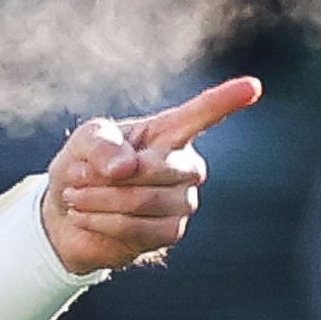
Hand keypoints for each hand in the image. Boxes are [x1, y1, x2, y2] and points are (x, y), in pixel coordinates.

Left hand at [41, 75, 262, 274]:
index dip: (227, 100)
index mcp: (171, 132)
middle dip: (105, 177)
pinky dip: (102, 222)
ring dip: (98, 200)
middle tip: (76, 176)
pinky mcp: (169, 233)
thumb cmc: (84, 166)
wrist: (68, 213)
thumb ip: (102, 144)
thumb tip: (126, 169)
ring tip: (75, 197)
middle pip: (155, 170)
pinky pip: (137, 229)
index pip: (203, 114)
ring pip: (143, 201)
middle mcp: (186, 166)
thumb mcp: (85, 141)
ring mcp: (182, 201)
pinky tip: (85, 216)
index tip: (253, 87)